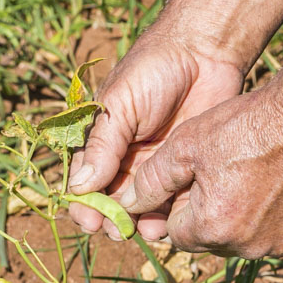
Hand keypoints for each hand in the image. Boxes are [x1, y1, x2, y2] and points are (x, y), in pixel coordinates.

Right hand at [67, 29, 244, 239]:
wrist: (204, 52)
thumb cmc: (153, 70)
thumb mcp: (119, 105)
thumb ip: (102, 145)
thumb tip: (78, 187)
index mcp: (102, 141)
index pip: (85, 181)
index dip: (84, 204)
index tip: (89, 220)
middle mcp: (126, 159)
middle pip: (112, 201)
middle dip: (112, 220)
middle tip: (118, 230)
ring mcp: (156, 166)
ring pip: (143, 206)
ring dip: (140, 222)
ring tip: (145, 230)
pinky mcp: (185, 169)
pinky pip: (173, 200)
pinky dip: (168, 215)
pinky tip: (168, 224)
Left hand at [116, 86, 282, 258]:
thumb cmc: (243, 126)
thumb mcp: (186, 145)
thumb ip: (151, 180)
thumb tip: (125, 205)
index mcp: (212, 227)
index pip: (178, 233)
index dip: (180, 207)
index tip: (193, 182)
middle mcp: (247, 246)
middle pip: (213, 239)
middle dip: (211, 215)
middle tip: (224, 176)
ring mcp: (282, 244)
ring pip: (248, 239)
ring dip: (244, 219)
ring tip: (252, 179)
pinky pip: (282, 233)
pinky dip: (278, 217)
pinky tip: (280, 186)